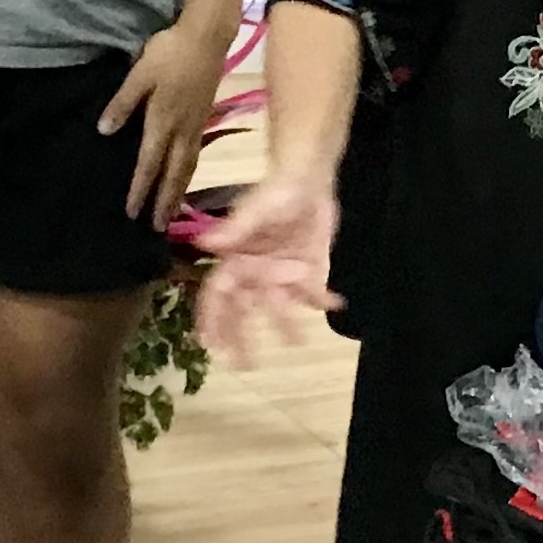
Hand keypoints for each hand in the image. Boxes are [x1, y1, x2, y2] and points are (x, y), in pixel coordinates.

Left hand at [103, 18, 236, 225]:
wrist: (208, 37)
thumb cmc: (169, 53)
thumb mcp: (139, 74)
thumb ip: (123, 103)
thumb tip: (104, 131)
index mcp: (163, 121)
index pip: (149, 164)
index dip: (140, 189)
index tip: (132, 212)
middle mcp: (182, 130)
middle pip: (173, 173)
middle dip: (165, 201)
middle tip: (159, 227)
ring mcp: (196, 125)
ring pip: (188, 167)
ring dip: (180, 191)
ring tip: (173, 211)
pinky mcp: (204, 118)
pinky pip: (196, 155)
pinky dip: (189, 173)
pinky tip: (186, 176)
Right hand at [196, 171, 339, 360]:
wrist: (310, 177)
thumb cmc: (278, 189)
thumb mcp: (257, 208)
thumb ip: (236, 229)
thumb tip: (206, 243)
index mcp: (237, 259)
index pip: (218, 296)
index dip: (211, 320)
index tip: (209, 345)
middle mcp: (256, 272)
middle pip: (244, 311)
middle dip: (242, 337)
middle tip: (246, 365)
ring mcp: (282, 273)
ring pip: (279, 307)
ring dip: (286, 325)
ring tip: (298, 343)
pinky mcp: (308, 270)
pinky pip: (312, 293)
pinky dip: (322, 301)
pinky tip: (335, 306)